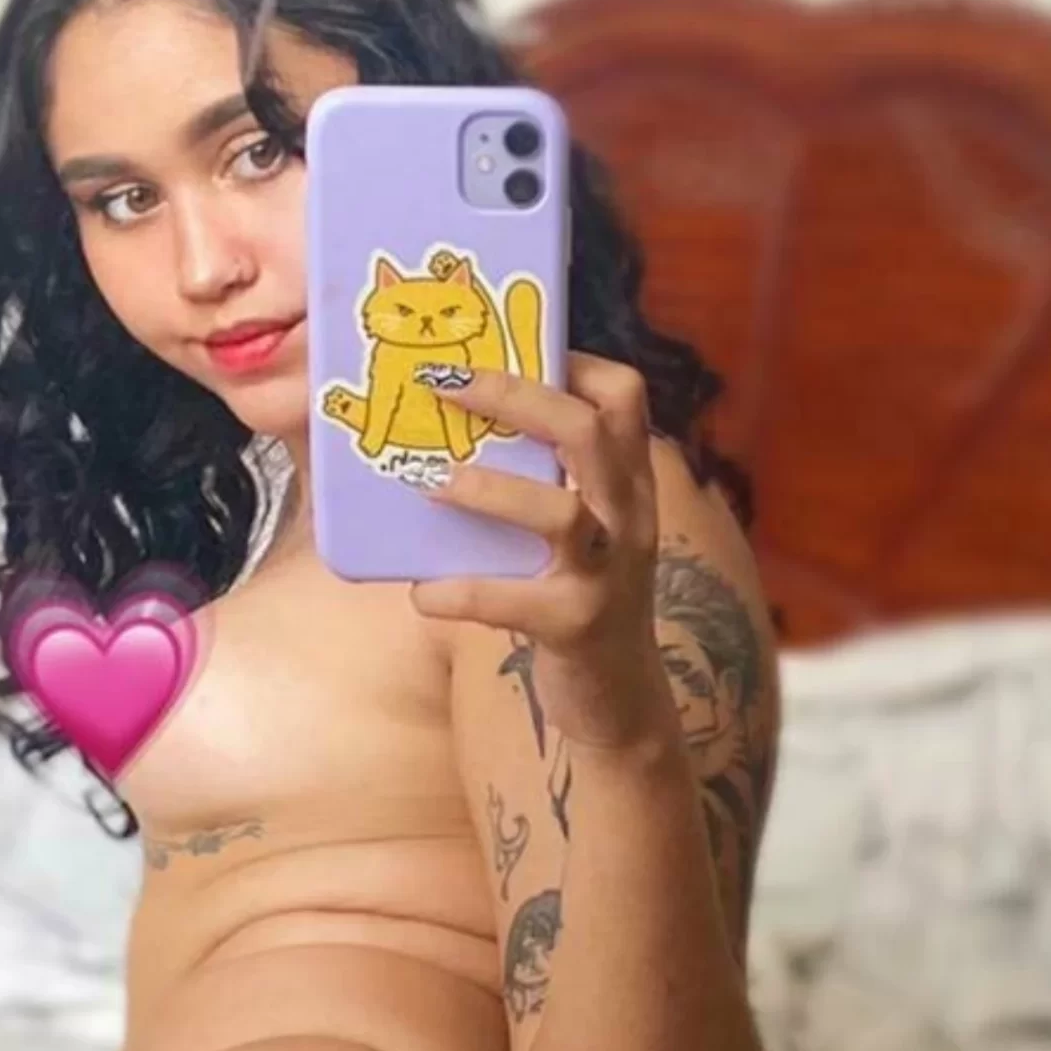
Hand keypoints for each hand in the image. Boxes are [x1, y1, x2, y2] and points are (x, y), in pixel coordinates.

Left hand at [409, 355, 671, 751]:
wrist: (618, 703)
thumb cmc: (573, 600)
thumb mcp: (573, 533)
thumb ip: (534, 485)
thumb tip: (434, 436)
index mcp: (626, 483)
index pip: (622, 397)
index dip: (571, 362)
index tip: (508, 346)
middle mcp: (628, 518)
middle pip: (590, 432)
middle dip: (515, 398)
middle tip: (445, 384)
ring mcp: (609, 574)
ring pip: (562, 515)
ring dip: (491, 492)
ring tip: (433, 483)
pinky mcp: (580, 627)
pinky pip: (517, 602)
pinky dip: (462, 593)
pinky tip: (422, 593)